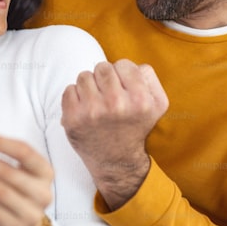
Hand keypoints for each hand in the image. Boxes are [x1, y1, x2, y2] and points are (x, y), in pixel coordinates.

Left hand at [61, 59, 168, 209]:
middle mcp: (116, 104)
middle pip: (102, 67)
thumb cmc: (135, 127)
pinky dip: (75, 97)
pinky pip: (69, 89)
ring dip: (89, 87)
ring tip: (97, 103)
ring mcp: (92, 112)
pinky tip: (85, 110)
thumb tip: (129, 65)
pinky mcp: (72, 119)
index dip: (122, 74)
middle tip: (108, 95)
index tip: (123, 89)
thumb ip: (149, 77)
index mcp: (140, 100)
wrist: (116, 161)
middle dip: (105, 79)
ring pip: (84, 76)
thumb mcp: (157, 105)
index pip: (123, 64)